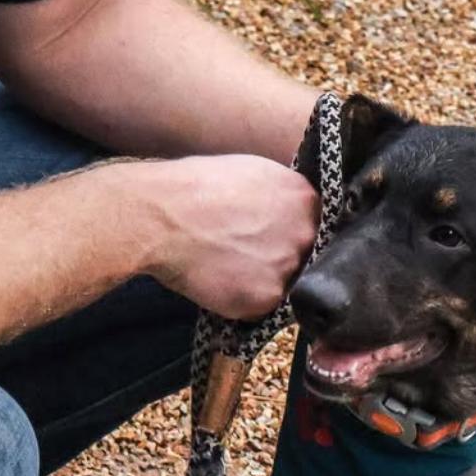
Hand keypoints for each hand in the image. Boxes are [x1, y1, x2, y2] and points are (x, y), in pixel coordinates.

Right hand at [149, 154, 320, 318]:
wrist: (162, 218)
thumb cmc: (195, 187)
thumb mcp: (251, 171)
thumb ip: (278, 194)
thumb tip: (282, 210)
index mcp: (304, 198)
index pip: (312, 222)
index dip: (289, 231)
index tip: (271, 235)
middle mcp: (305, 233)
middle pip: (303, 254)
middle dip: (278, 255)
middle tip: (244, 252)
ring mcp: (288, 267)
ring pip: (282, 281)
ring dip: (260, 279)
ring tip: (226, 266)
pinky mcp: (267, 297)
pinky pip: (260, 304)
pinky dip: (242, 299)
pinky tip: (219, 281)